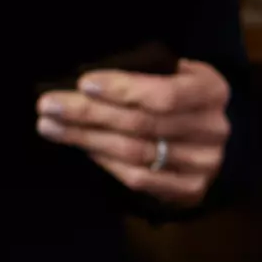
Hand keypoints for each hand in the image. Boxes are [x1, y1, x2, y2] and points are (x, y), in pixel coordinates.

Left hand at [35, 59, 229, 206]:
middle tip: (48, 106)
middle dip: (88, 113)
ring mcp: (204, 163)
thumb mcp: (171, 73)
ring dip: (85, 138)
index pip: (164, 94)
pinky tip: (80, 146)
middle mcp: (213, 128)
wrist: (207, 136)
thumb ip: (141, 74)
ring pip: (134, 152)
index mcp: (212, 90)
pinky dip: (104, 161)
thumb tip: (84, 82)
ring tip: (50, 126)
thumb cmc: (177, 95)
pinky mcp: (190, 189)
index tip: (82, 83)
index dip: (122, 89)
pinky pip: (138, 178)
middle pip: (141, 124)